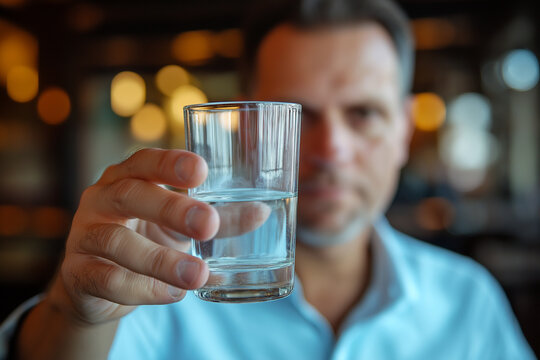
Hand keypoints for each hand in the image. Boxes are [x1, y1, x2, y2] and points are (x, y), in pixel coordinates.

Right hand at [47, 148, 219, 325]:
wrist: (97, 282)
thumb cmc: (147, 238)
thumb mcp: (181, 226)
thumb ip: (219, 219)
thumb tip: (262, 213)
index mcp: (128, 178)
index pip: (145, 161)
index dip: (170, 163)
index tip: (201, 170)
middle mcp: (101, 199)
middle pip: (131, 194)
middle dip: (171, 208)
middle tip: (208, 224)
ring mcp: (85, 235)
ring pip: (117, 241)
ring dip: (161, 260)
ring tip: (198, 275)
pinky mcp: (78, 272)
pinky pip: (107, 279)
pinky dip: (143, 288)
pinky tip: (173, 294)